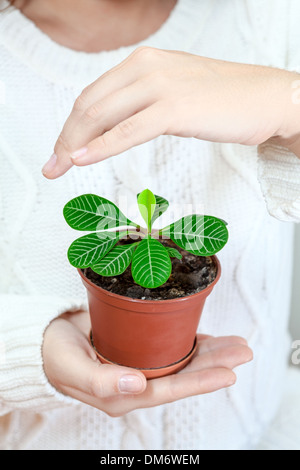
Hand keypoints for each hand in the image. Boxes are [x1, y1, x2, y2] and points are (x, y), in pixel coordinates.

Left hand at [42, 47, 299, 178]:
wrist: (267, 98)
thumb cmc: (225, 99)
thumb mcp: (174, 92)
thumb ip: (143, 102)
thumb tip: (116, 126)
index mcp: (144, 62)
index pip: (93, 95)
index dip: (71, 125)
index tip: (62, 149)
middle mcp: (146, 67)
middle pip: (89, 105)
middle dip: (65, 138)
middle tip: (53, 164)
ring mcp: (160, 86)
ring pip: (101, 116)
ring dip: (74, 145)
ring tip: (60, 168)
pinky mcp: (175, 108)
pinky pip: (127, 131)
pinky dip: (101, 147)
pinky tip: (81, 159)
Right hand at [42, 310, 252, 416]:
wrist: (45, 340)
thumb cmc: (56, 356)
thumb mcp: (73, 369)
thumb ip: (102, 381)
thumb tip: (136, 386)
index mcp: (123, 394)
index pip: (170, 390)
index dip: (200, 382)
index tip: (228, 373)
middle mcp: (137, 382)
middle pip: (183, 375)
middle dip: (215, 363)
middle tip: (243, 349)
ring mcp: (139, 366)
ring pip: (181, 361)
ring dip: (210, 352)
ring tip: (235, 343)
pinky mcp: (138, 350)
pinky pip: (169, 348)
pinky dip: (190, 341)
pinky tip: (207, 337)